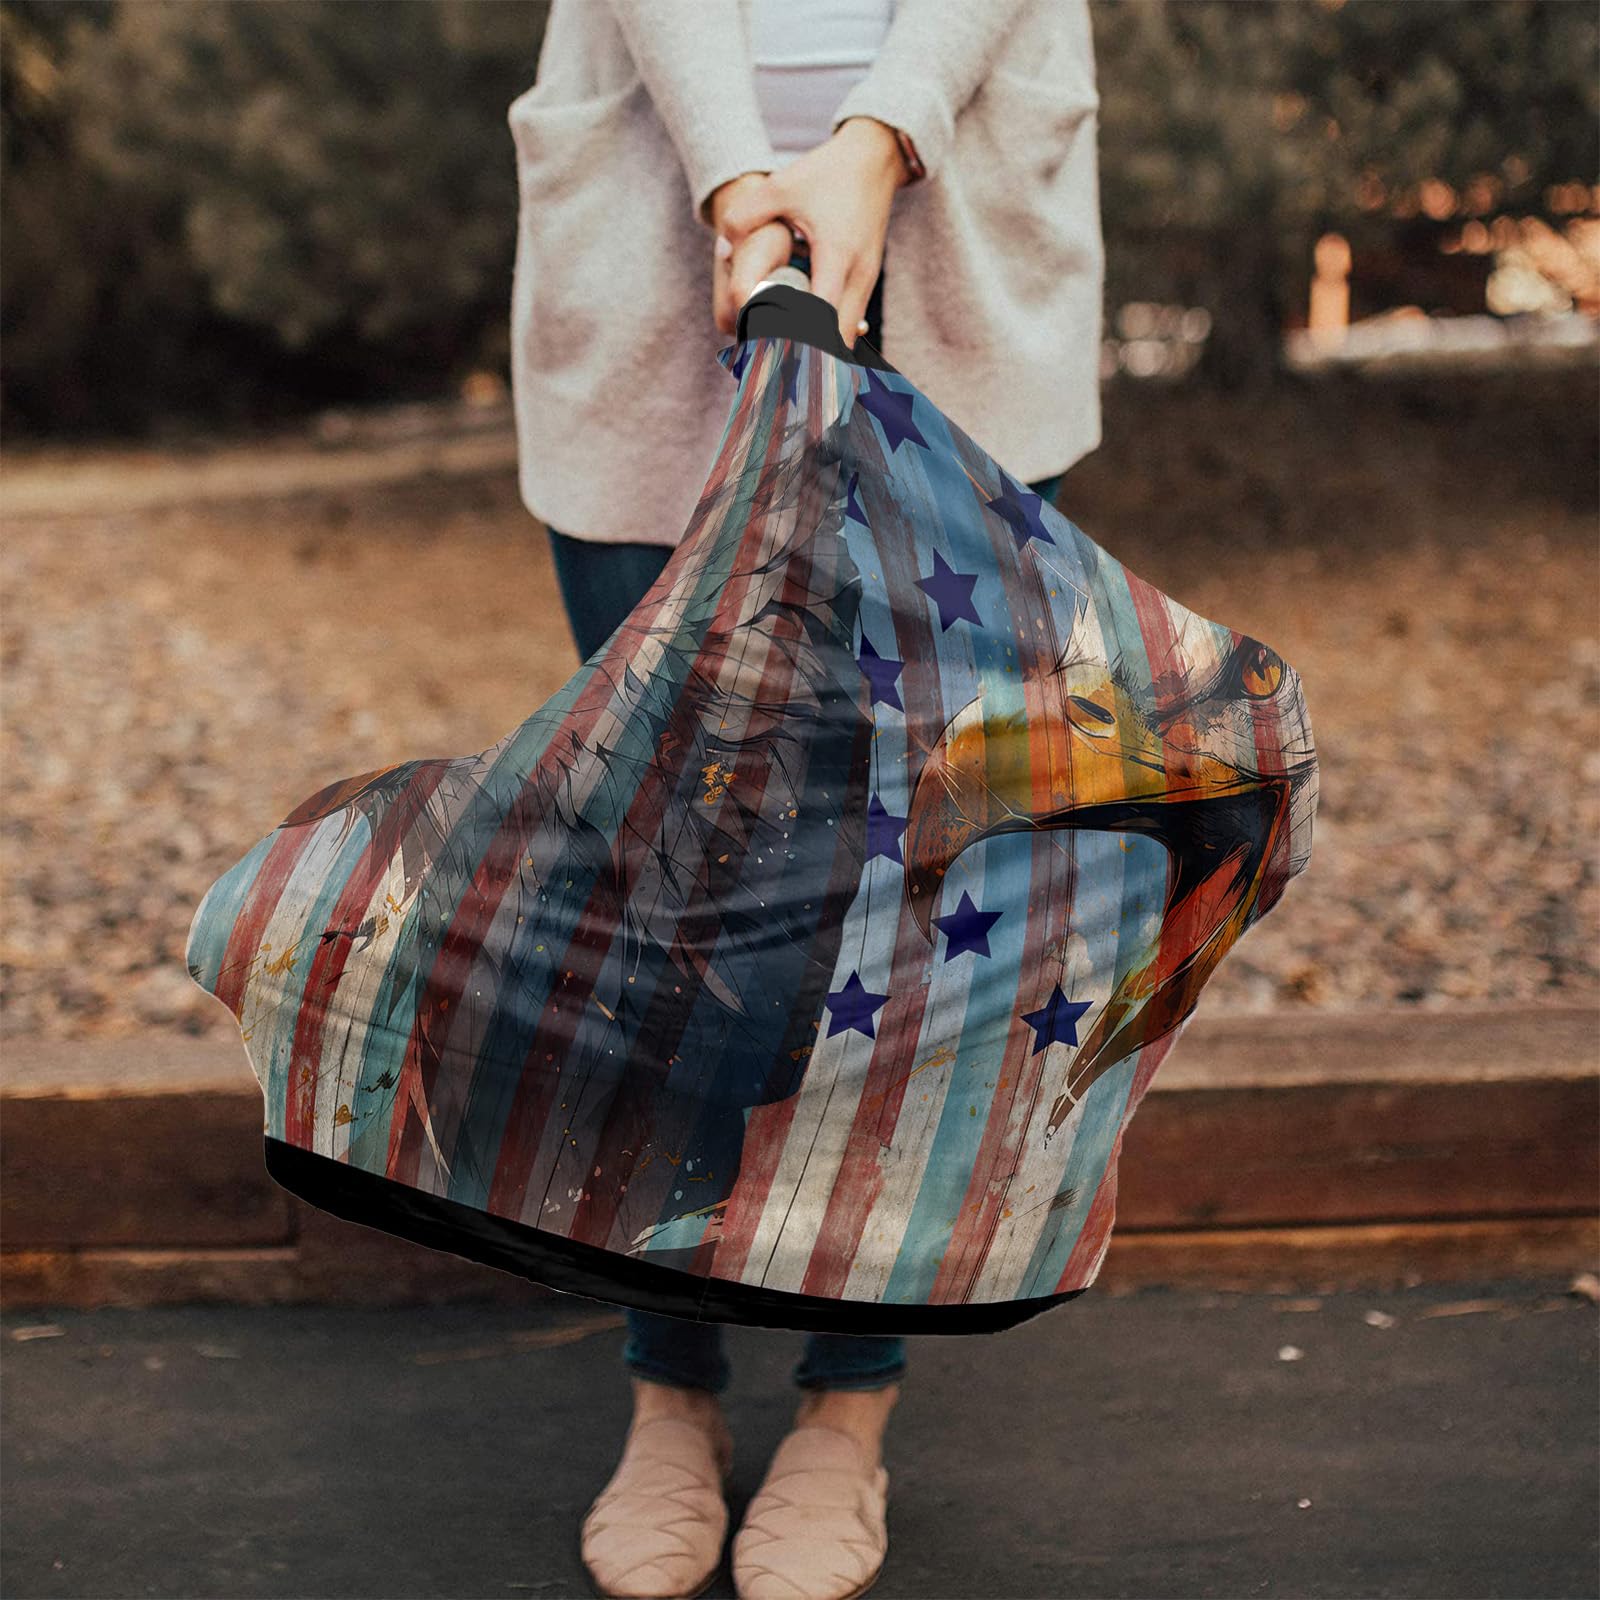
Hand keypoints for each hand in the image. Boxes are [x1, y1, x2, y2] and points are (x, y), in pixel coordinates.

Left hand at [713, 118, 907, 347]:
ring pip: (847, 335)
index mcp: (836, 256)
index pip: (821, 320)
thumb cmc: (828, 172)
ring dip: (822, 351)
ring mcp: (867, 280)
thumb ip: (746, 215)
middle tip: (779, 376)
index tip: (776, 362)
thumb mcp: (782, 186)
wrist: (874, 158)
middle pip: (839, 341)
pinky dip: (830, 336)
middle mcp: (858, 275)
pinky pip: (850, 321)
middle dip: (812, 362)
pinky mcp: (866, 279)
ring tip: (790, 366)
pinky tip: (806, 343)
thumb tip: (722, 247)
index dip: (799, 344)